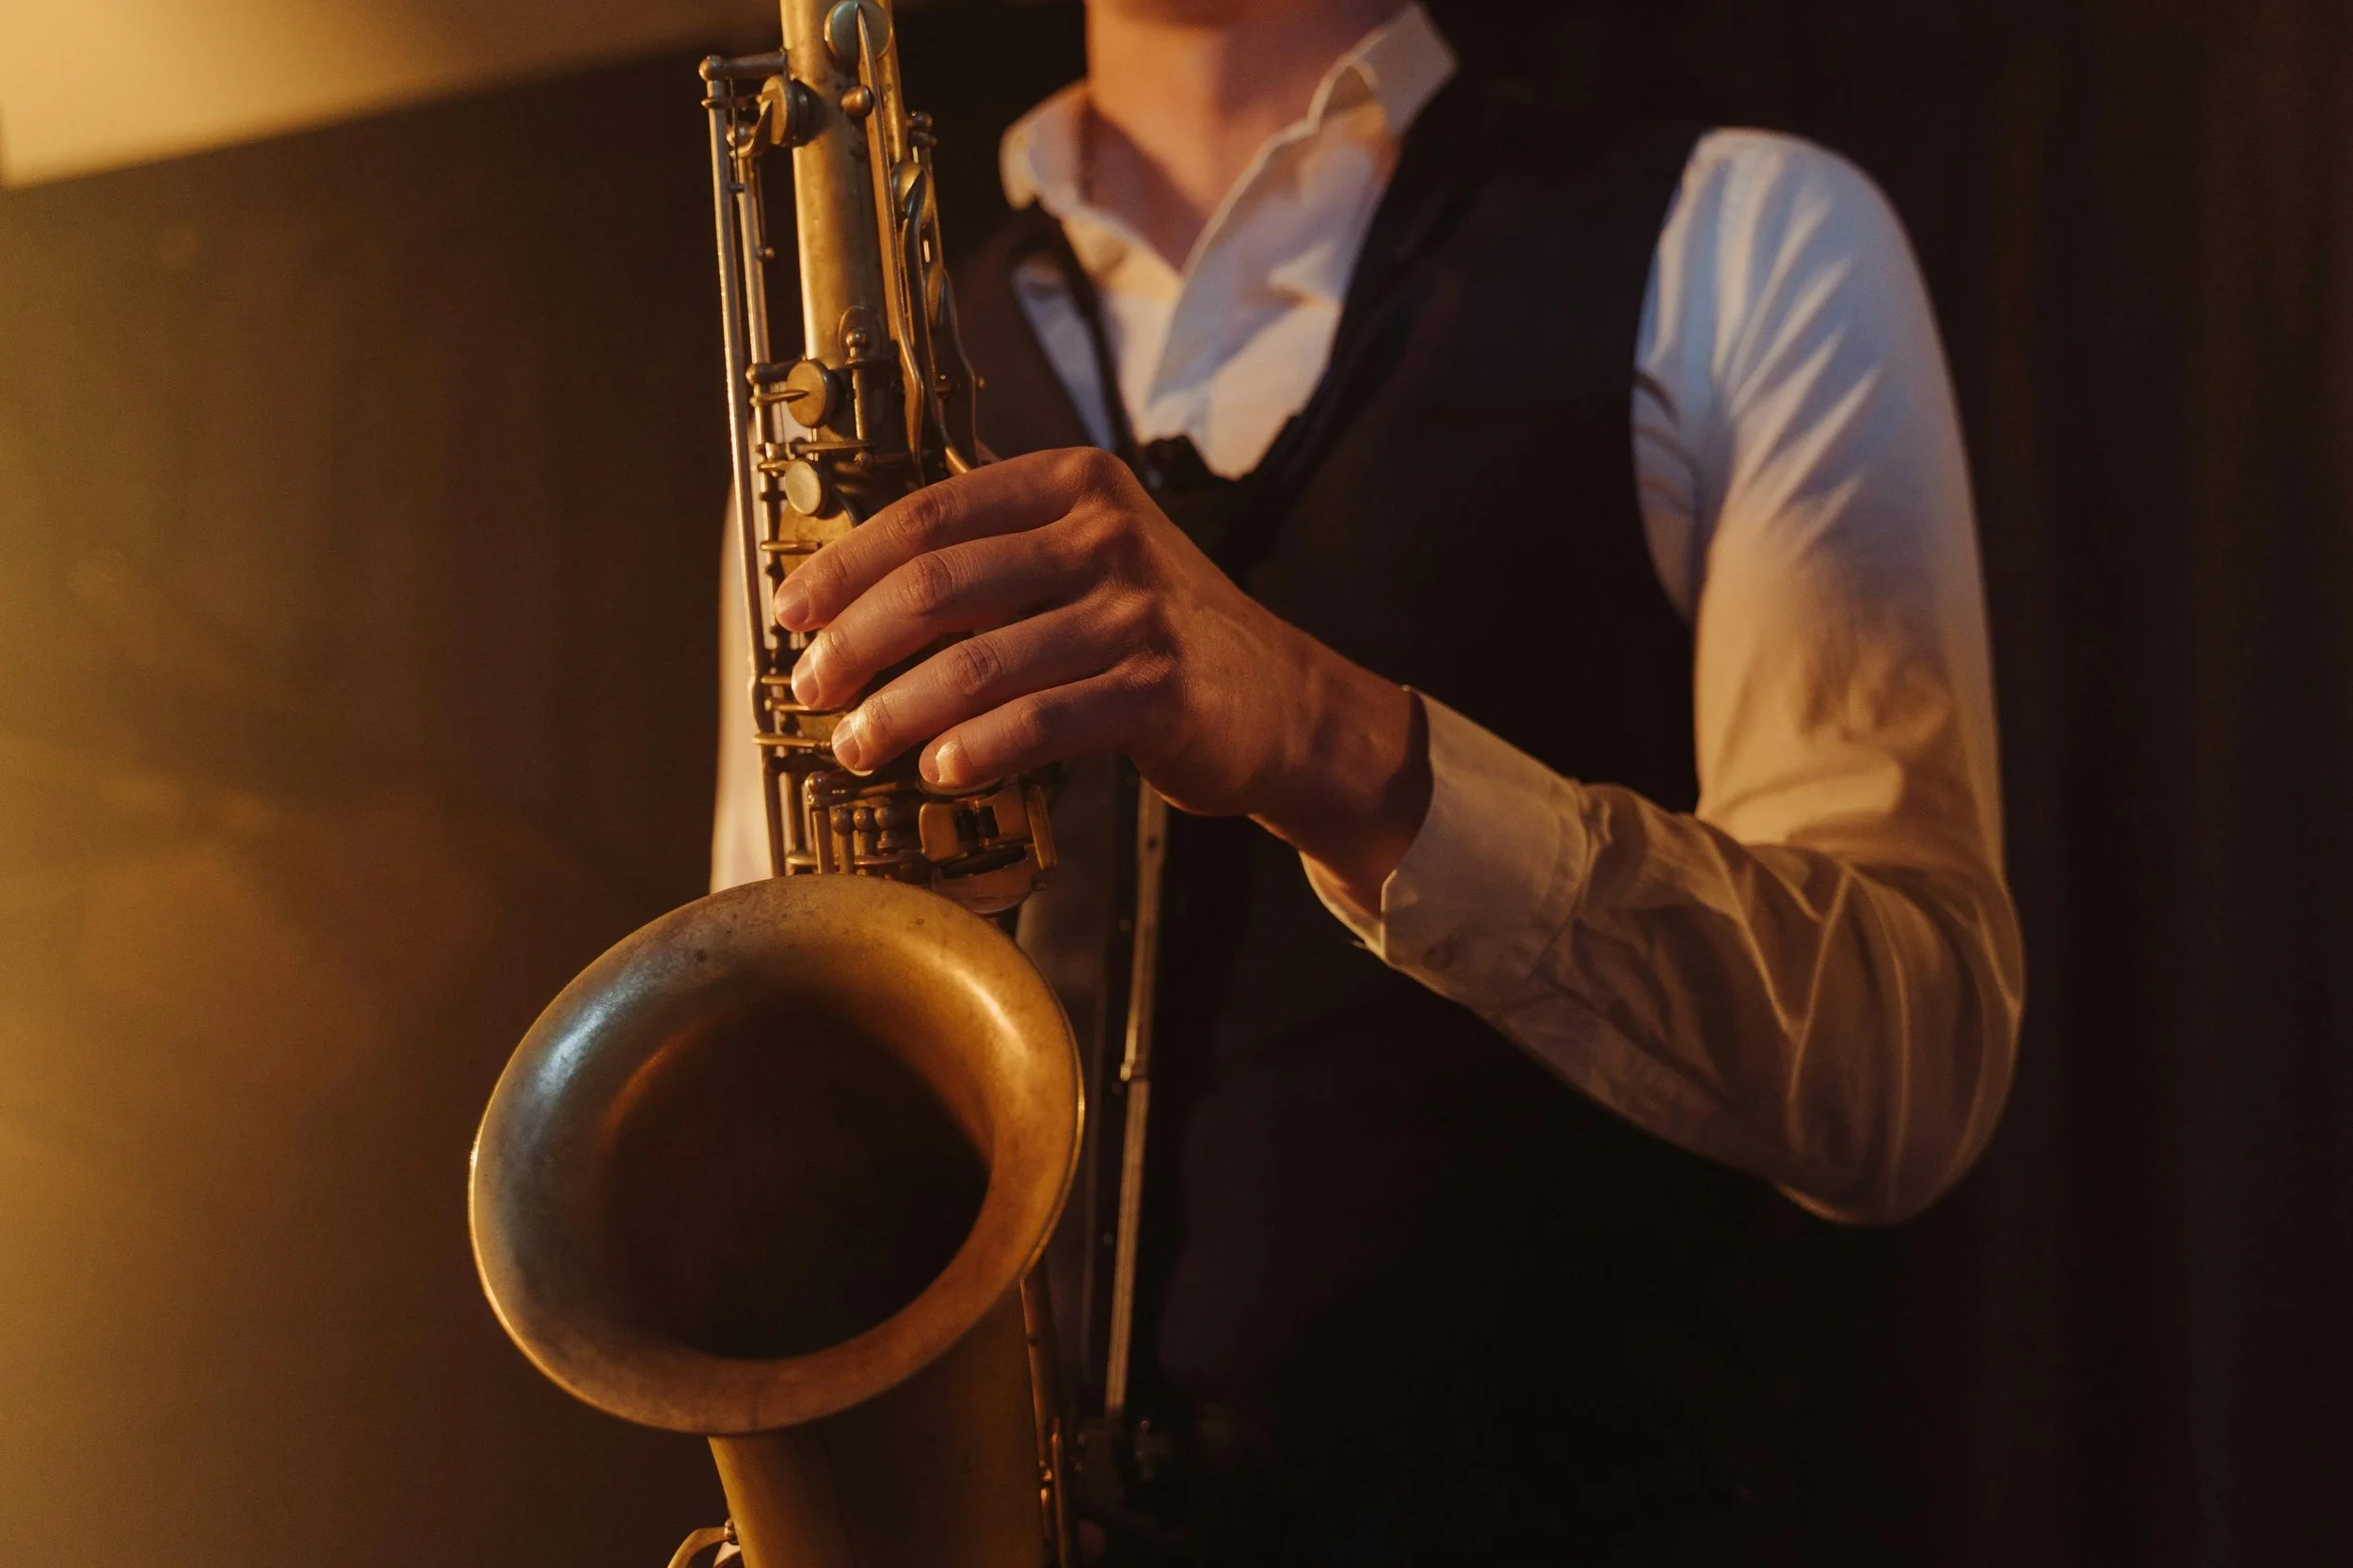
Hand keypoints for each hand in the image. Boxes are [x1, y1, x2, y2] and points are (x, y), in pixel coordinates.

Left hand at [773, 448, 1430, 908]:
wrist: (1281, 702)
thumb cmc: (1160, 637)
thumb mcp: (1089, 562)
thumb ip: (997, 559)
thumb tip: (851, 599)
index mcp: (1075, 484)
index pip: (930, 512)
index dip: (847, 564)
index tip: (792, 613)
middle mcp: (1106, 535)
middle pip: (941, 583)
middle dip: (856, 642)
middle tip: (812, 689)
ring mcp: (1137, 610)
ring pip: (979, 661)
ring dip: (898, 709)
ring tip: (857, 744)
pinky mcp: (1158, 687)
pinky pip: (1040, 720)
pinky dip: (976, 749)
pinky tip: (939, 770)